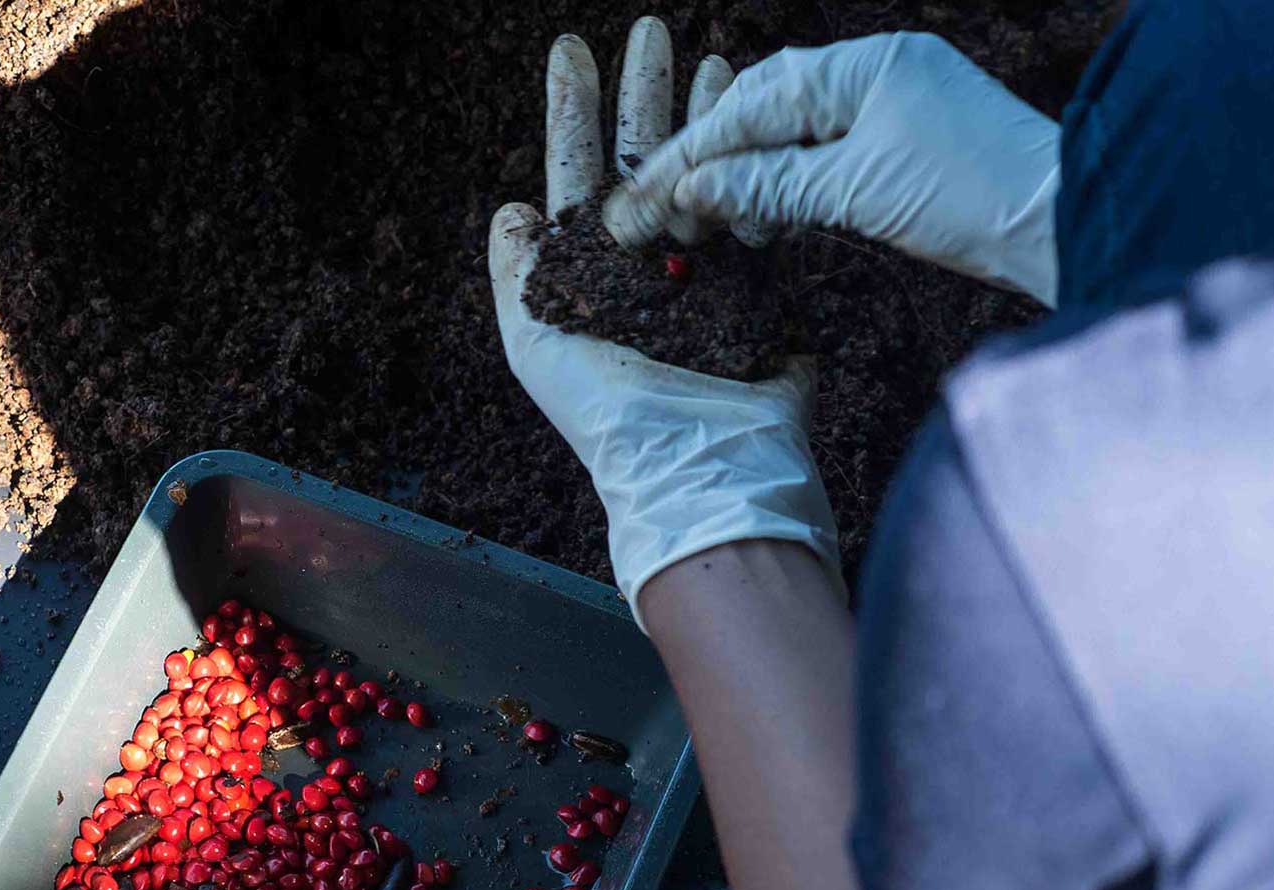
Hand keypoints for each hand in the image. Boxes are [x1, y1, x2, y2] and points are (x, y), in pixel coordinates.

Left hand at [488, 18, 840, 624]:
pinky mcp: (762, 280)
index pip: (579, 171)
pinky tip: (765, 113)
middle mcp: (649, 258)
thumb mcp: (537, 345)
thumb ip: (516, 275)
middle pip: (645, 155)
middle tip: (651, 29)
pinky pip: (759, 204)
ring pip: (707, 169)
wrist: (706, 462)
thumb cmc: (613, 415)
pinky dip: (760, 155)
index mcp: (593, 268)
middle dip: (646, 91)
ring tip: (713, 57)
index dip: (573, 109)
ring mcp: (709, 265)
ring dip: (709, 110)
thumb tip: (508, 207)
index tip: (572, 48)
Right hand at [603, 32, 1061, 305]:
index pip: (755, 103)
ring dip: (752, 178)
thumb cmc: (973, 195)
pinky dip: (794, 186)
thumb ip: (771, 185)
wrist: (1066, 224)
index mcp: (865, 64)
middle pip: (771, 109)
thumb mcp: (857, 190)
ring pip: (800, 136)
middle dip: (715, 159)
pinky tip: (767, 217)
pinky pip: (833, 158)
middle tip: (669, 207)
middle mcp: (881, 73)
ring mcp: (901, 108)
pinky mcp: (916, 150)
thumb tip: (698, 188)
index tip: (650, 191)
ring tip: (714, 221)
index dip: (695, 150)